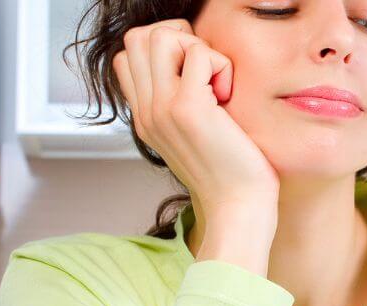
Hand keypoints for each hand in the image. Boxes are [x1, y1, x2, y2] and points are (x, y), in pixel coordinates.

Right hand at [111, 19, 278, 212]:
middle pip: (137, 39)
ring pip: (160, 36)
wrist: (238, 208)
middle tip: (206, 72)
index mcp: (145, 118)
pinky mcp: (189, 108)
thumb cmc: (231, 175)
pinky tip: (228, 97)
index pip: (128, 57)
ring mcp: (162, 109)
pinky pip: (199, 51)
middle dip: (178, 39)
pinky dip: (221, 64)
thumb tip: (195, 69)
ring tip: (215, 82)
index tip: (195, 76)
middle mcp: (146, 112)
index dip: (163, 52)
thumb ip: (182, 106)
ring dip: (196, 47)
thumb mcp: (196, 137)